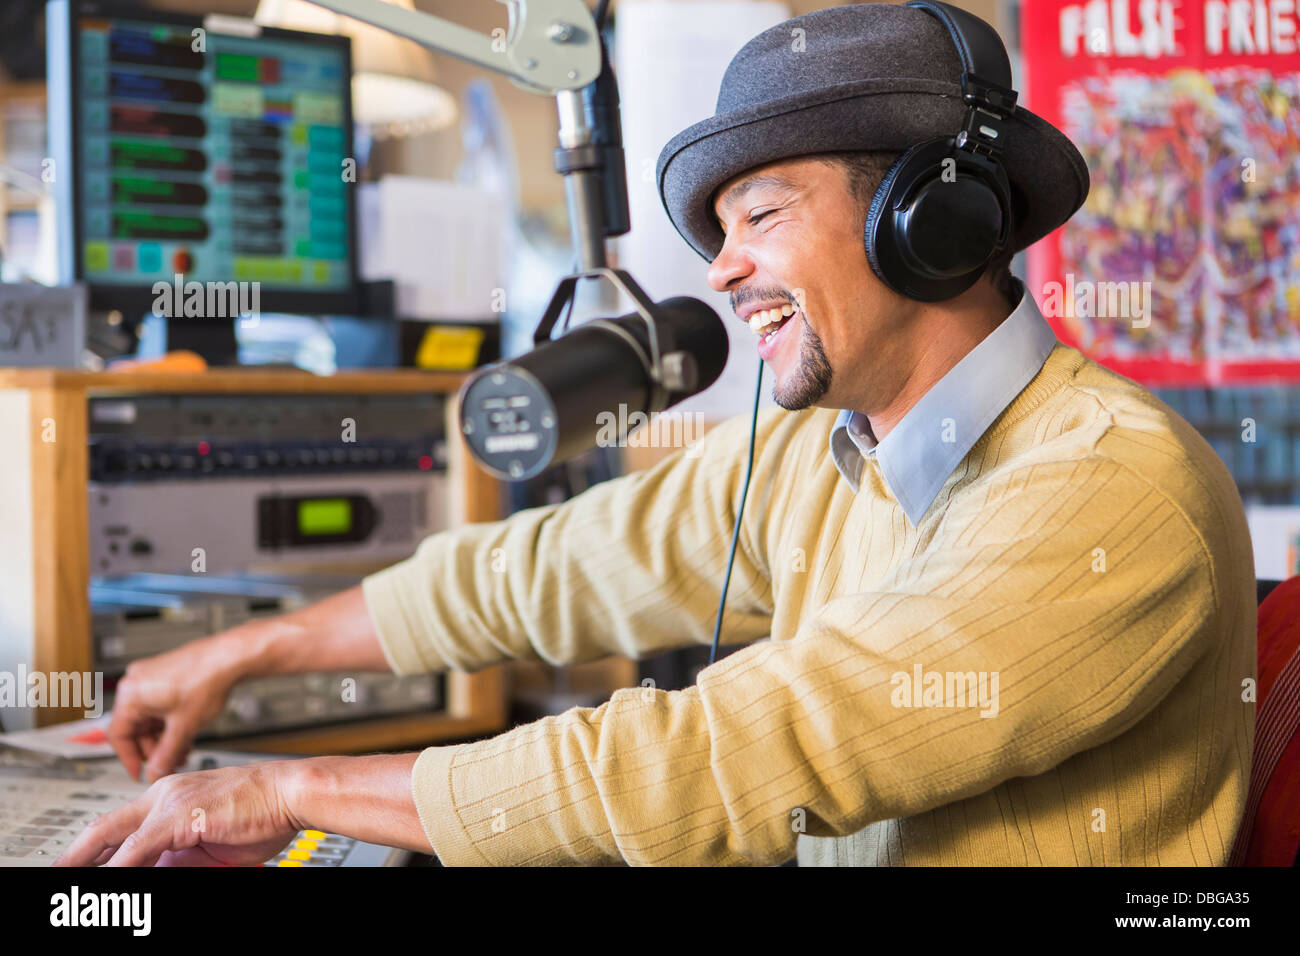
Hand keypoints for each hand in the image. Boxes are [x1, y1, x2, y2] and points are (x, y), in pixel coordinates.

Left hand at [52, 762, 299, 866]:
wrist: (290, 793)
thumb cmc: (262, 815)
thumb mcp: (210, 847)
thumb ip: (178, 858)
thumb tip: (156, 871)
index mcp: (168, 798)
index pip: (118, 828)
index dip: (91, 852)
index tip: (76, 870)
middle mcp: (161, 794)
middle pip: (102, 828)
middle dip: (73, 858)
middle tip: (55, 878)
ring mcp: (168, 801)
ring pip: (112, 837)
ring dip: (88, 866)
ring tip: (70, 885)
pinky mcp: (178, 814)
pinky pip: (137, 848)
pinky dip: (119, 869)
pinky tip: (108, 883)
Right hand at [108, 631, 257, 781]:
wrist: (229, 657)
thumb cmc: (206, 681)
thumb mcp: (183, 727)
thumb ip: (166, 755)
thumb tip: (153, 773)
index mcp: (131, 694)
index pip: (118, 735)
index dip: (129, 759)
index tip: (140, 774)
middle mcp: (136, 683)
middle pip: (135, 728)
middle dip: (153, 750)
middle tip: (168, 764)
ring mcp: (150, 678)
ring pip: (150, 719)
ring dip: (164, 739)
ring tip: (182, 753)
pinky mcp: (165, 676)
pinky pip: (159, 707)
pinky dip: (169, 724)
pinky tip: (185, 736)